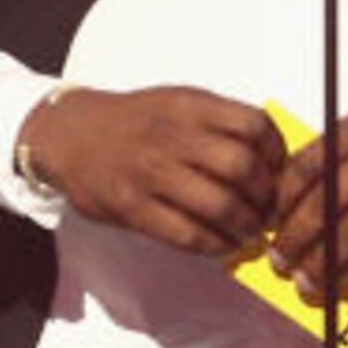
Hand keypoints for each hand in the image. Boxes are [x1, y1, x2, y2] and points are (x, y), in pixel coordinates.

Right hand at [19, 84, 281, 256]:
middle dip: (266, 195)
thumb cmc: (134, 122)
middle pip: (242, 168)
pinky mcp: (133, 208)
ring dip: (246, 225)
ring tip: (249, 229)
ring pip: (220, 205)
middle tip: (268, 207)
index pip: (254, 125)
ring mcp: (151, 174)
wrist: (69, 133)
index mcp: (189, 106)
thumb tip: (270, 159)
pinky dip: (216, 245)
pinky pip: (189, 235)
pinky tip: (223, 243)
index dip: (277, 152)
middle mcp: (172, 137)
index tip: (278, 170)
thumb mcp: (177, 103)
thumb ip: (219, 122)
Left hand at [267, 112, 347, 295]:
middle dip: (296, 240)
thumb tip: (282, 211)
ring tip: (307, 279)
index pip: (305, 167)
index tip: (271, 227)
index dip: (281, 204)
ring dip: (324, 262)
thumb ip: (330, 163)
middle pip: (325, 203)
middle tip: (281, 262)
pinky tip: (346, 276)